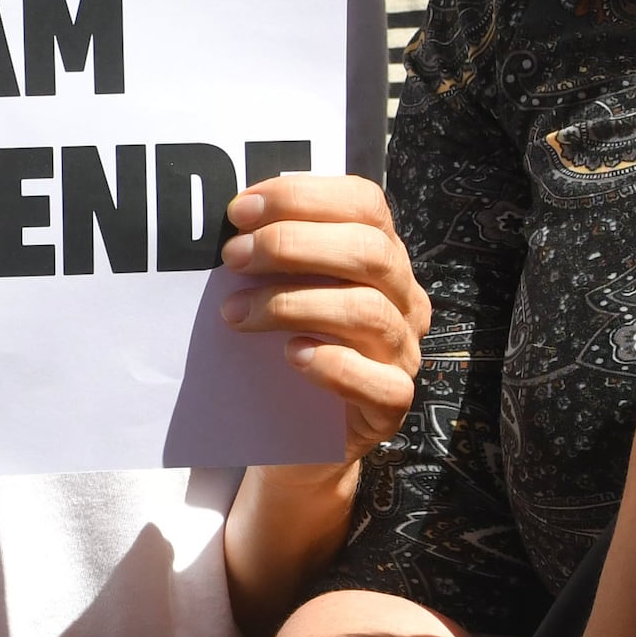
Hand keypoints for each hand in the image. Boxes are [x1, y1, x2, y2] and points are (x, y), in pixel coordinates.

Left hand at [223, 173, 425, 459]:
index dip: (303, 197)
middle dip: (292, 245)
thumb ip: (274, 257)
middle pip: (369, 251)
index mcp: (382, 257)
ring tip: (236, 313)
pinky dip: (333, 365)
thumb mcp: (283, 293)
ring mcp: (402, 352)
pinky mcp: (391, 405)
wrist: (299, 439)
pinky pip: (379, 383)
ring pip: (367, 311)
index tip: (241, 210)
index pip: (364, 204)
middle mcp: (403, 299)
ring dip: (292, 304)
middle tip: (234, 257)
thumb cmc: (286, 351)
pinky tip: (292, 356)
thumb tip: (231, 226)